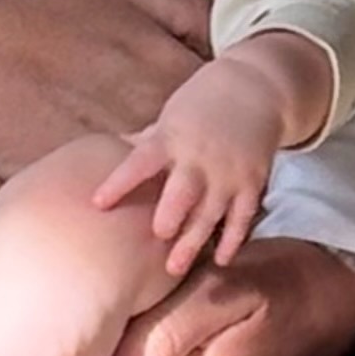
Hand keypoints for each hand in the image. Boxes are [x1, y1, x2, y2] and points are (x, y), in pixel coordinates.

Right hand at [0, 0, 210, 185]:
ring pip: (171, 181)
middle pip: (205, 149)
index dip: (221, 110)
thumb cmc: (35, 24)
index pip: (223, 101)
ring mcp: (123, 157)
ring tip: (167, 183)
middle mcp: (155, 117)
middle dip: (205, 152)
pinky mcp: (89, 186)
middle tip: (199, 153)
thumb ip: (180, 11)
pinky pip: (129, 200)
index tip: (216, 114)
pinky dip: (132, 199)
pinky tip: (125, 195)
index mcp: (167, 68)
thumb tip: (224, 24)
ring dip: (174, 183)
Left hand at [92, 54, 280, 276]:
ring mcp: (228, 172)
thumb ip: (145, 143)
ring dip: (194, 240)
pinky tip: (220, 259)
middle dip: (170, 215)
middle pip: (182, 192)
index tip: (98, 204)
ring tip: (174, 269)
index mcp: (171, 137)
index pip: (140, 161)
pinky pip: (242, 216)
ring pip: (211, 212)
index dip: (119, 183)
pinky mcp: (252, 181)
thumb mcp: (170, 116)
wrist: (257, 86)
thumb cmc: (202, 102)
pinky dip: (233, 239)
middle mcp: (199, 157)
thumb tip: (104, 155)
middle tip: (157, 237)